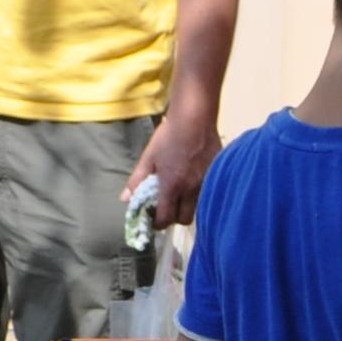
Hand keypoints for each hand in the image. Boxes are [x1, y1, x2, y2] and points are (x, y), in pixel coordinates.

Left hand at [132, 110, 218, 228]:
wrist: (195, 117)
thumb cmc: (169, 136)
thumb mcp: (149, 157)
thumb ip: (137, 180)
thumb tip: (125, 199)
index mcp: (171, 186)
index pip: (165, 219)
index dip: (158, 223)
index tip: (154, 217)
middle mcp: (190, 190)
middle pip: (184, 220)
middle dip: (174, 217)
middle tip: (168, 206)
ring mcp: (206, 184)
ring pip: (197, 208)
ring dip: (186, 206)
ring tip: (180, 193)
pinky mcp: (216, 176)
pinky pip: (207, 194)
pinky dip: (198, 194)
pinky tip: (193, 181)